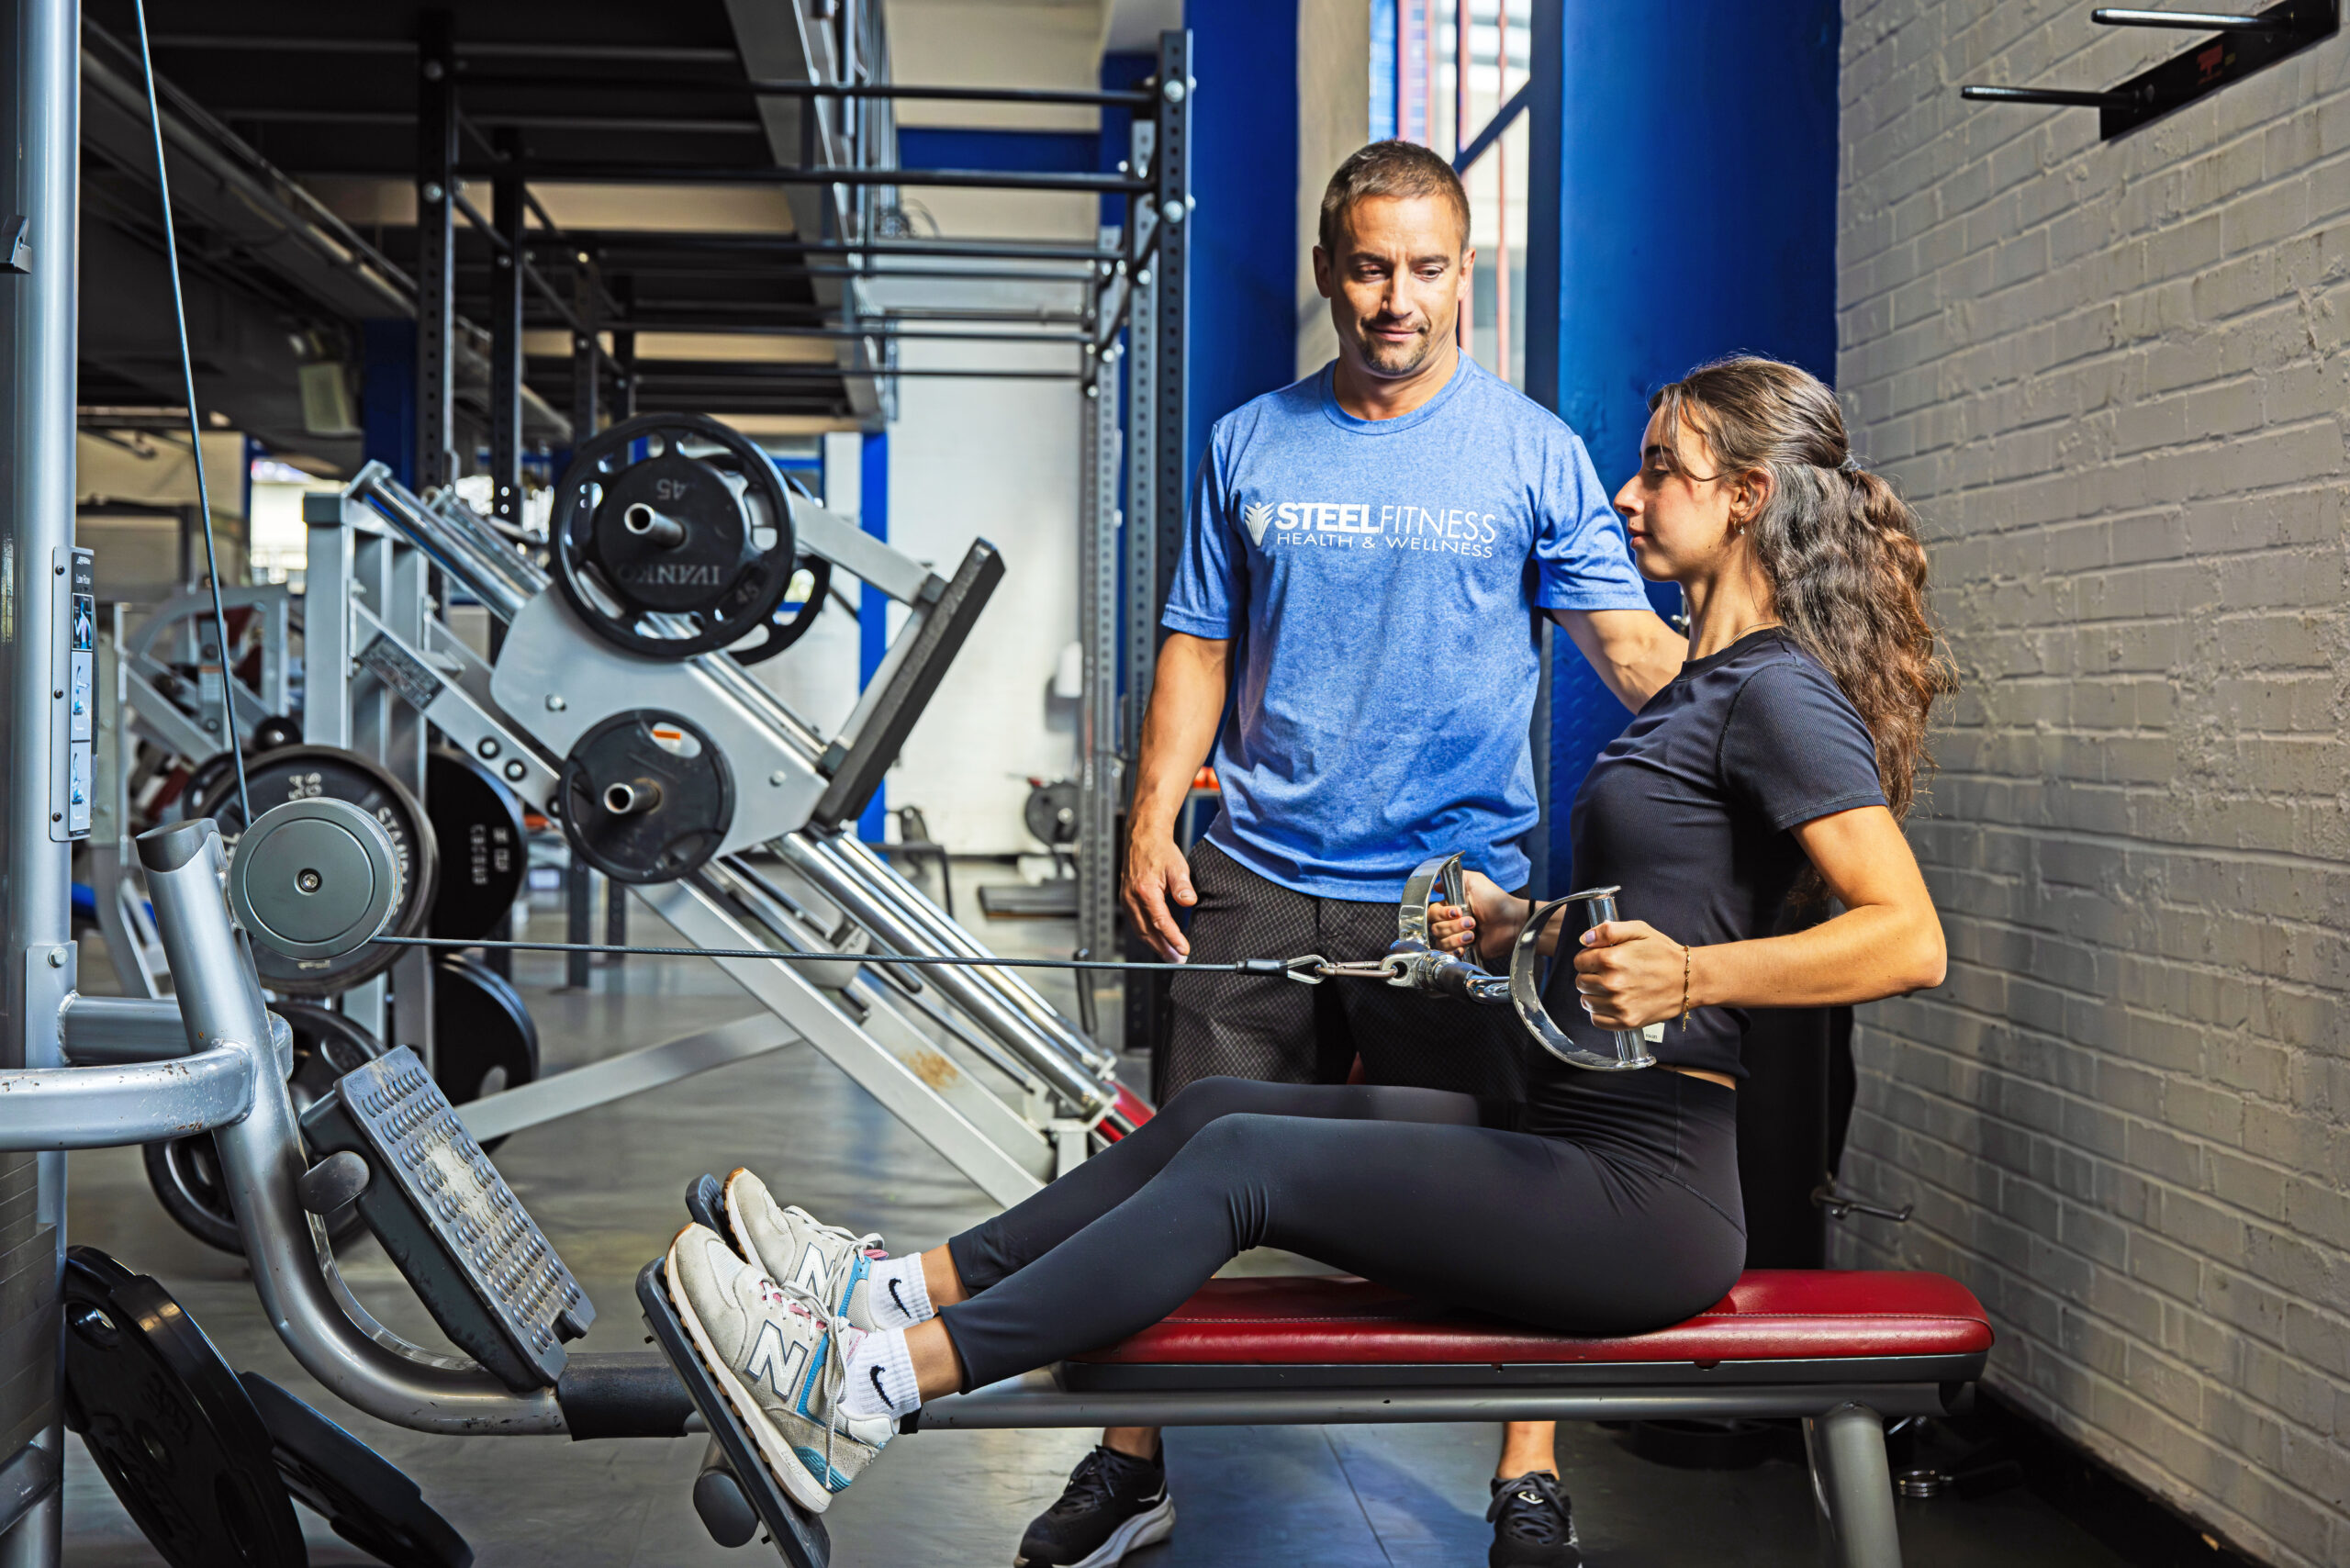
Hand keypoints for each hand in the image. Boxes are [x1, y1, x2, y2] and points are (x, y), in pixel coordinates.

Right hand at [1123, 832, 1195, 959]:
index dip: (1173, 938)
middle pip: (1147, 932)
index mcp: (1145, 891)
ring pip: (1139, 930)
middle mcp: (1132, 898)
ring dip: (1155, 945)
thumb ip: (1183, 886)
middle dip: (1163, 949)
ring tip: (1170, 955)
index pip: (1160, 922)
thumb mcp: (1177, 866)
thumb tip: (1189, 902)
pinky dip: (1147, 934)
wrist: (1143, 836)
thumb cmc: (1160, 850)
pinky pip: (1136, 922)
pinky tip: (1158, 940)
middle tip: (1178, 960)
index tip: (1184, 950)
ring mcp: (1126, 899)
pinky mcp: (1126, 899)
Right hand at [1428, 871, 1529, 965]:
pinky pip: (1447, 954)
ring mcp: (1456, 937)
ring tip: (1473, 934)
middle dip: (1453, 926)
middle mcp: (1451, 922)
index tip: (1457, 911)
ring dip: (1457, 937)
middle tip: (1472, 922)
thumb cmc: (1496, 901)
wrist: (1511, 922)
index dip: (1442, 913)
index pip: (1432, 912)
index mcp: (1451, 907)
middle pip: (1436, 928)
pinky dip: (1455, 950)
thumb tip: (1436, 884)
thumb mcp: (1476, 881)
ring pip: (1441, 941)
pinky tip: (1465, 946)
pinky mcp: (1463, 951)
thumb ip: (1456, 877)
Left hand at [1573, 921, 1685, 1030]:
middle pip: (1580, 982)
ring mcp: (1619, 1005)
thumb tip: (1584, 939)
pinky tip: (1613, 1003)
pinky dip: (1600, 1012)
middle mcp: (1612, 984)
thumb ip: (1608, 930)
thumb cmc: (1664, 953)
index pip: (1579, 962)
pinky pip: (1597, 1020)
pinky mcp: (1626, 1021)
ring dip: (1594, 994)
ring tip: (1612, 988)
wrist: (1689, 979)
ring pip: (1586, 1001)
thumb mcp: (1639, 930)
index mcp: (1611, 959)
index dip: (1587, 958)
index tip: (1598, 959)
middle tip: (1607, 973)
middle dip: (1590, 975)